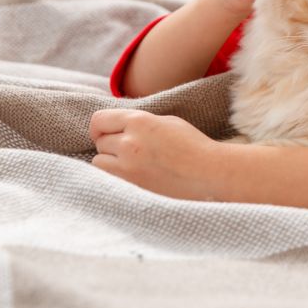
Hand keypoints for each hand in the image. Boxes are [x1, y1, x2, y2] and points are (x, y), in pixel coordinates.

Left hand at [90, 109, 219, 199]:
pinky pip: (108, 180)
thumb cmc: (193, 146)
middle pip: (100, 142)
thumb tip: (119, 127)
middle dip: (110, 145)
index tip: (105, 133)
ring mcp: (128, 168)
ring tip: (129, 166)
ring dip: (109, 162)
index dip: (100, 127)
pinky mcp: (131, 187)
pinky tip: (132, 178)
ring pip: (99, 162)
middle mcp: (129, 143)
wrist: (209, 173)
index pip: (99, 120)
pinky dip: (115, 178)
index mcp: (139, 121)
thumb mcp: (166, 122)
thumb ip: (140, 122)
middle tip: (129, 152)